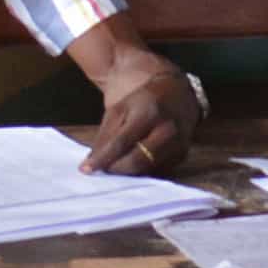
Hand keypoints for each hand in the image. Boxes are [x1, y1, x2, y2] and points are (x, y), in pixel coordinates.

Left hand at [82, 61, 199, 176]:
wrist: (178, 94)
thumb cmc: (143, 101)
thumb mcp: (120, 109)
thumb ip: (105, 135)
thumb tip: (91, 162)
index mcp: (149, 113)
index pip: (121, 142)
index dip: (103, 158)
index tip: (86, 169)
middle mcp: (167, 130)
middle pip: (137, 160)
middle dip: (116, 169)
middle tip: (102, 170)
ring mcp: (177, 144)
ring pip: (147, 169)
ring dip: (127, 172)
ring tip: (115, 166)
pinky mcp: (181, 155)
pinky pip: (157, 170)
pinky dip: (141, 170)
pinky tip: (133, 162)